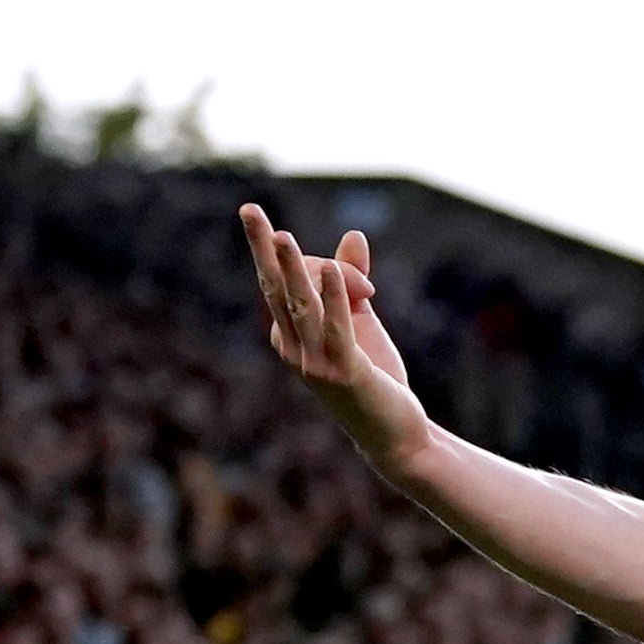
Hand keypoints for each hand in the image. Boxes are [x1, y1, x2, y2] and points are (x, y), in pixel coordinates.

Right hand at [240, 206, 431, 474]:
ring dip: (291, 269)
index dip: (319, 265)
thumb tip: (353, 234)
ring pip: (299, 306)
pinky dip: (332, 298)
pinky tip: (330, 270)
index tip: (360, 276)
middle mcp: (292, 347)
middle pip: (276, 288)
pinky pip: (336, 329)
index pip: (289, 283)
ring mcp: (314, 362)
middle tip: (249, 208)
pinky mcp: (344, 373)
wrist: (394, 435)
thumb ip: (352, 279)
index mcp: (289, 334)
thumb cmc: (374, 378)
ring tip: (281, 234)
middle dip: (262, 248)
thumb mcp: (360, 321)